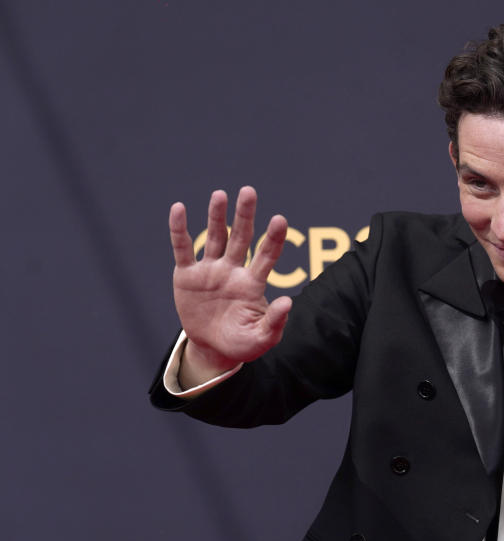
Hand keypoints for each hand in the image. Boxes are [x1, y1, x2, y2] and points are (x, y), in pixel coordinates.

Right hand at [169, 186, 291, 385]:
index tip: (280, 220)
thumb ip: (274, 322)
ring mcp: (210, 270)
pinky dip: (179, 230)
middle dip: (245, 215)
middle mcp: (233, 270)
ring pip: (215, 237)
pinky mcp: (187, 275)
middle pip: (242, 237)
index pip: (267, 256)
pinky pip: (183, 248)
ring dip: (217, 216)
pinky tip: (179, 208)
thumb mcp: (261, 338)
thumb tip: (287, 302)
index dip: (273, 238)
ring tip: (220, 195)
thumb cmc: (243, 342)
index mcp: (253, 283)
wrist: (213, 348)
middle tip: (248, 191)